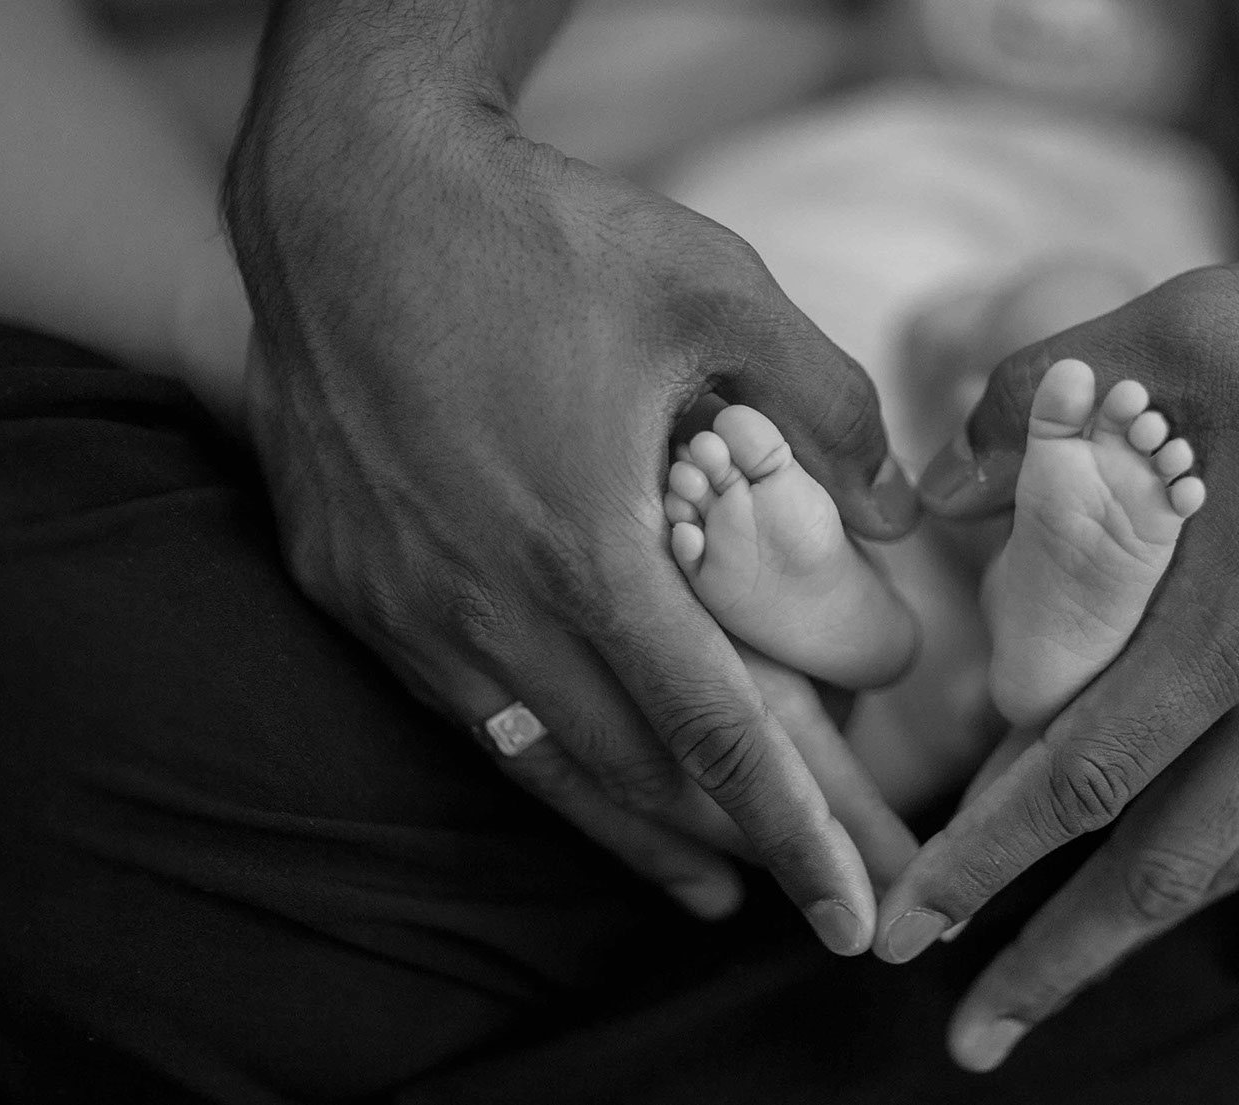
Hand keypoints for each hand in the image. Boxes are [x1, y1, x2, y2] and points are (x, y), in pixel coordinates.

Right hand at [224, 50, 917, 949]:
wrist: (345, 192)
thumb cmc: (536, 234)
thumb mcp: (717, 289)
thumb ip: (830, 402)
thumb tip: (892, 512)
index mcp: (587, 548)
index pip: (713, 735)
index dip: (792, 833)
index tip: (852, 917)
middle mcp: (485, 606)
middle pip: (631, 776)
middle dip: (731, 850)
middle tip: (806, 891)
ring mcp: (403, 608)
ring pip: (537, 765)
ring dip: (632, 832)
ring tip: (706, 886)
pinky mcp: (348, 587)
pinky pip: (461, 712)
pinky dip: (538, 763)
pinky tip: (575, 777)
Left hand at [873, 214, 1238, 1066]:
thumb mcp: (1180, 330)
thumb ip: (1036, 399)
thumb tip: (935, 484)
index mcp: (1231, 618)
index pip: (1076, 776)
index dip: (983, 858)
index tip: (912, 925)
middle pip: (1154, 866)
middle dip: (1050, 957)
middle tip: (968, 1032)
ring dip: (1154, 939)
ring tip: (1066, 991)